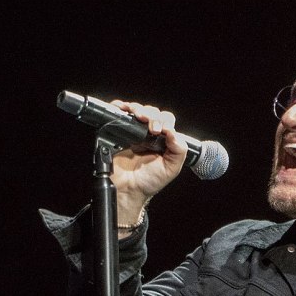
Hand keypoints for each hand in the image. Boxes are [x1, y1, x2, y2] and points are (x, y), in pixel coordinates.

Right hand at [109, 101, 187, 225]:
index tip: (161, 130)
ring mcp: (131, 131)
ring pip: (137, 109)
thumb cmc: (149, 181)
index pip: (166, 120)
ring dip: (139, 109)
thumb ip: (179, 150)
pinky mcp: (116, 132)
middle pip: (152, 112)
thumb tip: (173, 132)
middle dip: (153, 115)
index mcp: (162, 140)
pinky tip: (122, 109)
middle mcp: (147, 133)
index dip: (165, 121)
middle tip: (152, 128)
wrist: (127, 190)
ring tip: (138, 116)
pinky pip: (116, 113)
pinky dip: (119, 106)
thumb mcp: (171, 168)